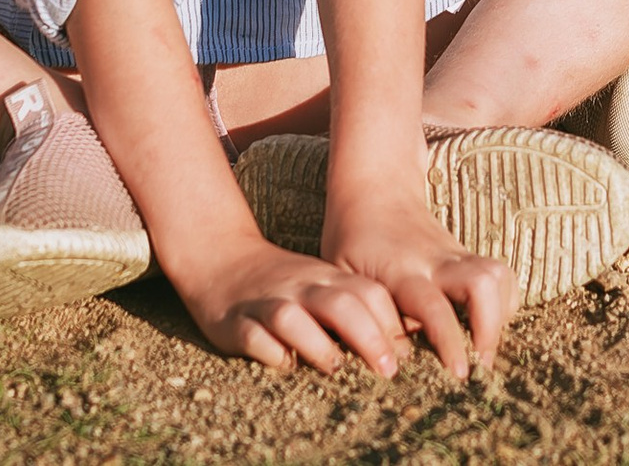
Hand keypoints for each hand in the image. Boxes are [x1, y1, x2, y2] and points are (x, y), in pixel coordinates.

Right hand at [173, 235, 411, 374]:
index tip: (408, 357)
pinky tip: (284, 366)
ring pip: (294, 318)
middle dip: (369, 337)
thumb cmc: (285, 285)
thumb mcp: (324, 287)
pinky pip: (255, 338)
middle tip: (388, 371)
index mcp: (327, 279)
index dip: (392, 324)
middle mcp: (300, 288)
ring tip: (336, 369)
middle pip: (340, 304)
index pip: (369, 294)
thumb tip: (404, 349)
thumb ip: (357, 309)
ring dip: (319, 345)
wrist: (220, 257)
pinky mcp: (236, 322)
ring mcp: (267, 303)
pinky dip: (271, 353)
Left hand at [324, 189, 515, 379]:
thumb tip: (391, 362)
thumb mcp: (342, 277)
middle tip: (479, 366)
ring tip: (485, 349)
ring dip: (501, 317)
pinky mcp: (467, 256)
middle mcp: (435, 261)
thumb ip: (365, 317)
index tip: (459, 372)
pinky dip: (504, 304)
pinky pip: (501, 276)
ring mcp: (456, 255)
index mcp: (401, 270)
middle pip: (481, 284)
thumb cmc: (351, 240)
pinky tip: (488, 326)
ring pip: (498, 276)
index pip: (434, 306)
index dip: (451, 341)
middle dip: (490, 329)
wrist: (374, 188)